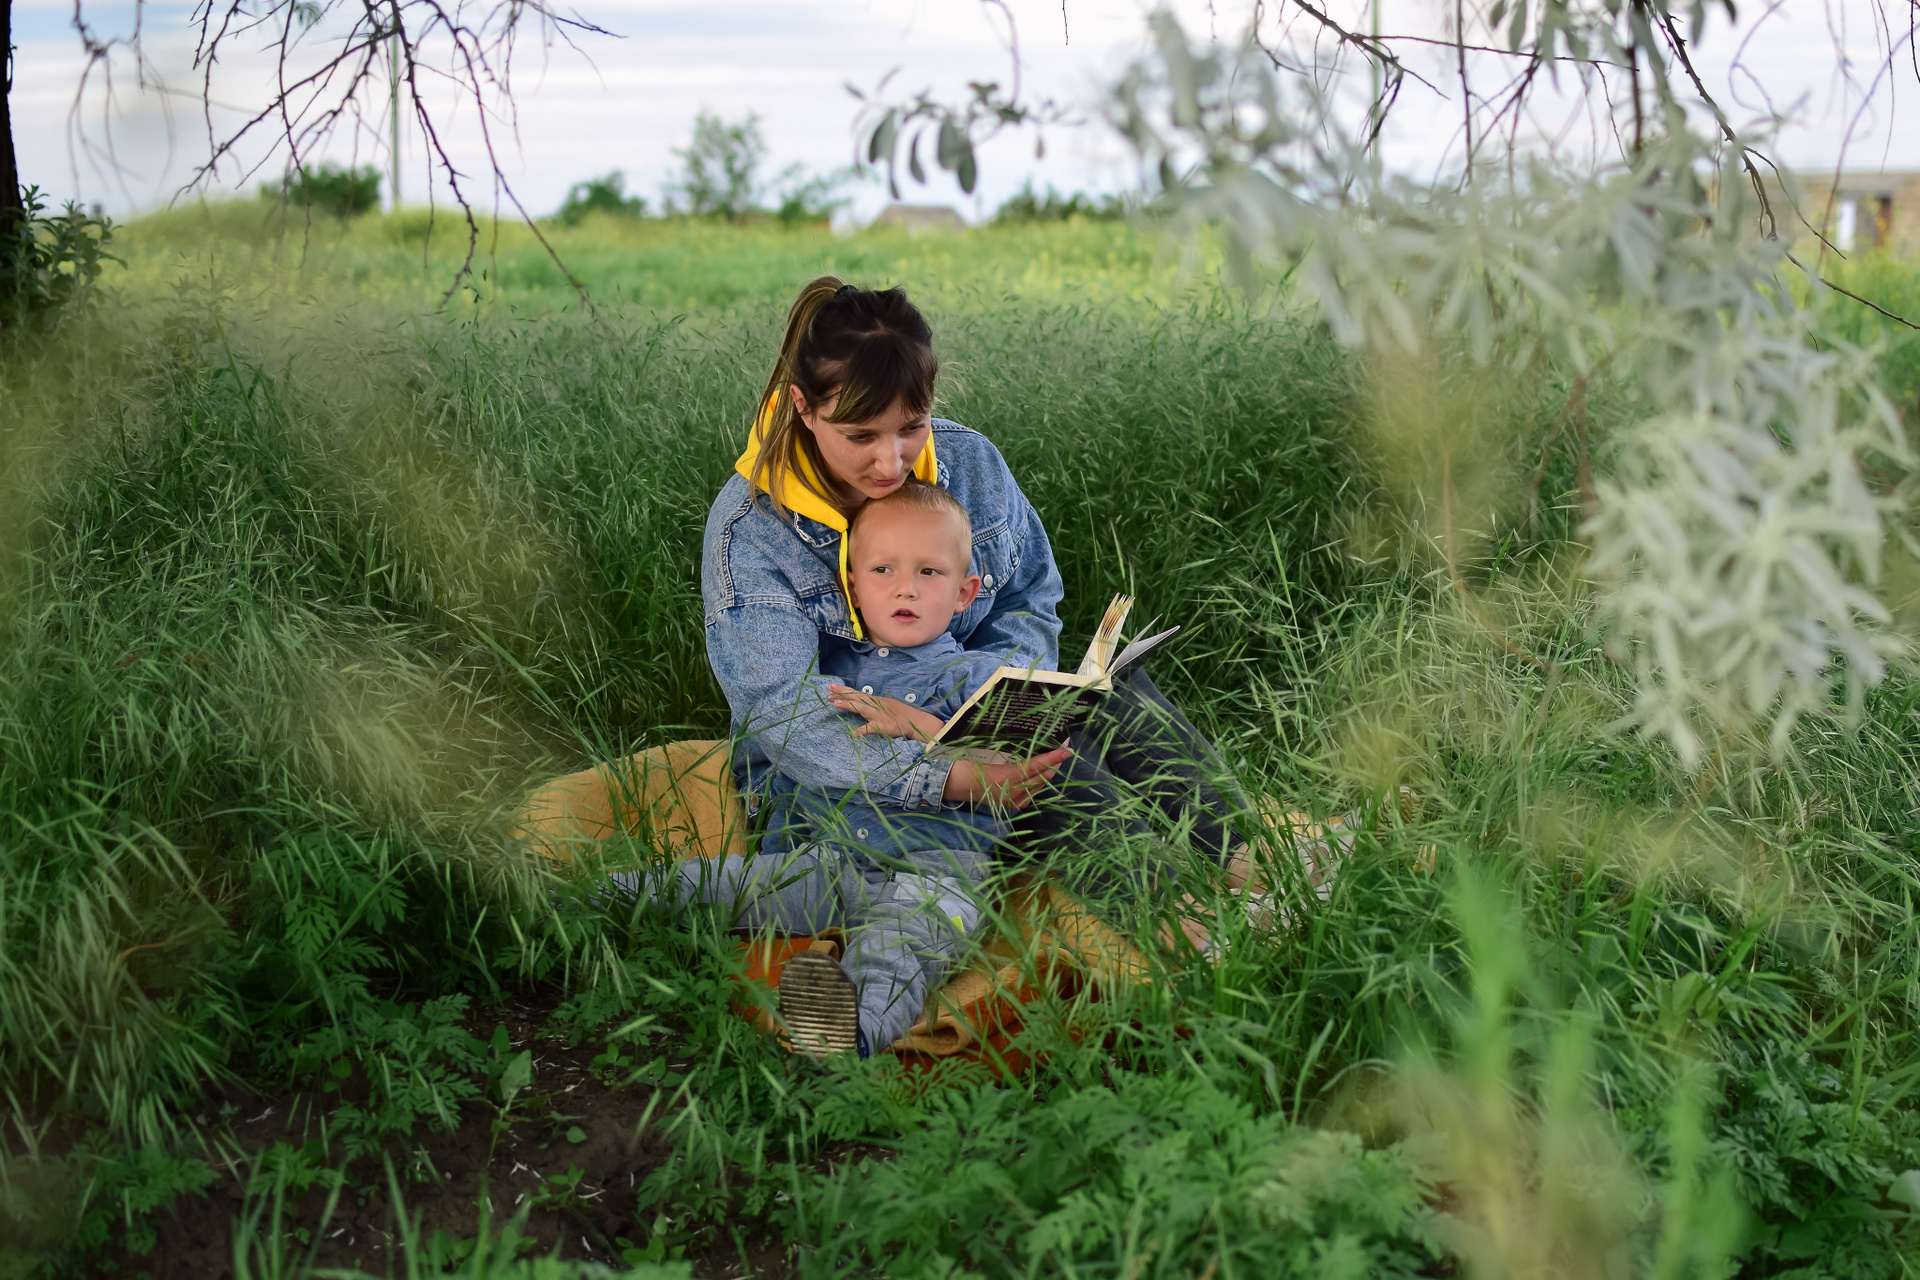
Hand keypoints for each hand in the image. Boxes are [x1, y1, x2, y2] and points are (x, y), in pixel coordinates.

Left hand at [827, 683, 947, 742]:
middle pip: (857, 697)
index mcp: (876, 700)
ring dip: (849, 705)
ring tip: (835, 702)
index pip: (857, 694)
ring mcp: (879, 715)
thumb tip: (859, 704)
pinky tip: (852, 733)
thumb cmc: (901, 715)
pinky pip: (871, 729)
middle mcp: (876, 705)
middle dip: (842, 693)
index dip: (844, 691)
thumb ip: (872, 706)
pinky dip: (861, 731)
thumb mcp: (885, 707)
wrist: (917, 722)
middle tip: (828, 689)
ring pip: (862, 708)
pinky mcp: (883, 726)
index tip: (831, 687)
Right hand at [941, 747, 1070, 809]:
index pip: (1036, 765)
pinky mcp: (1014, 805)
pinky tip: (1041, 773)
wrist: (957, 783)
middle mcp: (1013, 792)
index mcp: (1005, 777)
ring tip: (1054, 758)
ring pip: (1039, 785)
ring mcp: (1014, 800)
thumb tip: (1034, 747)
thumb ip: (1013, 752)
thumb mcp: (990, 753)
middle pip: (1042, 776)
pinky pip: (1033, 793)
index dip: (1053, 757)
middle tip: (1062, 748)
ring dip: (1047, 772)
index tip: (1067, 748)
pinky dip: (1038, 782)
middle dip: (1054, 762)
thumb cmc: (971, 764)